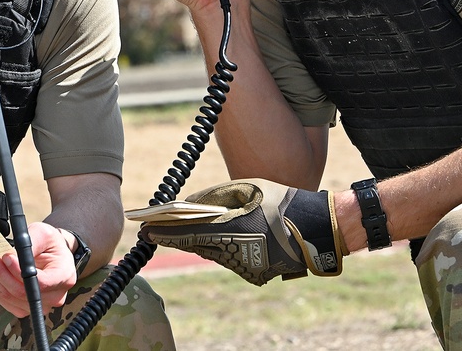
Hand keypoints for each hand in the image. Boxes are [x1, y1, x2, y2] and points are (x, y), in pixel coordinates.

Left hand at [0, 222, 77, 316]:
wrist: (50, 252)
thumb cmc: (50, 243)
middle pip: (20, 291)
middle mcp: (53, 296)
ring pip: (7, 295)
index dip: (19, 271)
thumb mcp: (44, 233)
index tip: (6, 256)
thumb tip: (11, 254)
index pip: (40, 282)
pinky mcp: (21, 306)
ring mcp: (36, 304)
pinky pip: (1, 298)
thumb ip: (31, 242)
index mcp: (64, 276)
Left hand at [140, 178, 344, 285]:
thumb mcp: (247, 188)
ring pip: (210, 252)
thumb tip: (188, 203)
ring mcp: (244, 266)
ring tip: (175, 231)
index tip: (145, 230)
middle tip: (153, 230)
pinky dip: (217, 247)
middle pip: (195, 245)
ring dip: (195, 241)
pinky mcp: (253, 273)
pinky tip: (210, 238)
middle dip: (174, 236)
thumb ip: (214, 195)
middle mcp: (235, 252)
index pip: (188, 233)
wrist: (316, 230)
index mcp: (232, 228)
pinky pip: (227, 258)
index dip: (164, 232)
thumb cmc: (280, 202)